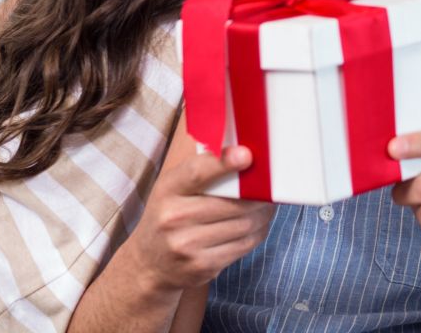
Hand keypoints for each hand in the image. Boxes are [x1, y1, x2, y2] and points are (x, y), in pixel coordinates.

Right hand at [123, 145, 274, 293]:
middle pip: (232, 203)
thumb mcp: (173, 188)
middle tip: (271, 189)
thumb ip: (202, 171)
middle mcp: (173, 218)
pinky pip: (243, 246)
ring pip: (243, 225)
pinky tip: (258, 225)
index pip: (197, 173)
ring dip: (263, 214)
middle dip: (259, 196)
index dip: (224, 163)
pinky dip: (257, 233)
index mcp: (168, 190)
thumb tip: (244, 153)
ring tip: (267, 206)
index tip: (247, 156)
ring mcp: (186, 246)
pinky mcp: (202, 267)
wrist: (149, 265)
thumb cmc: (169, 215)